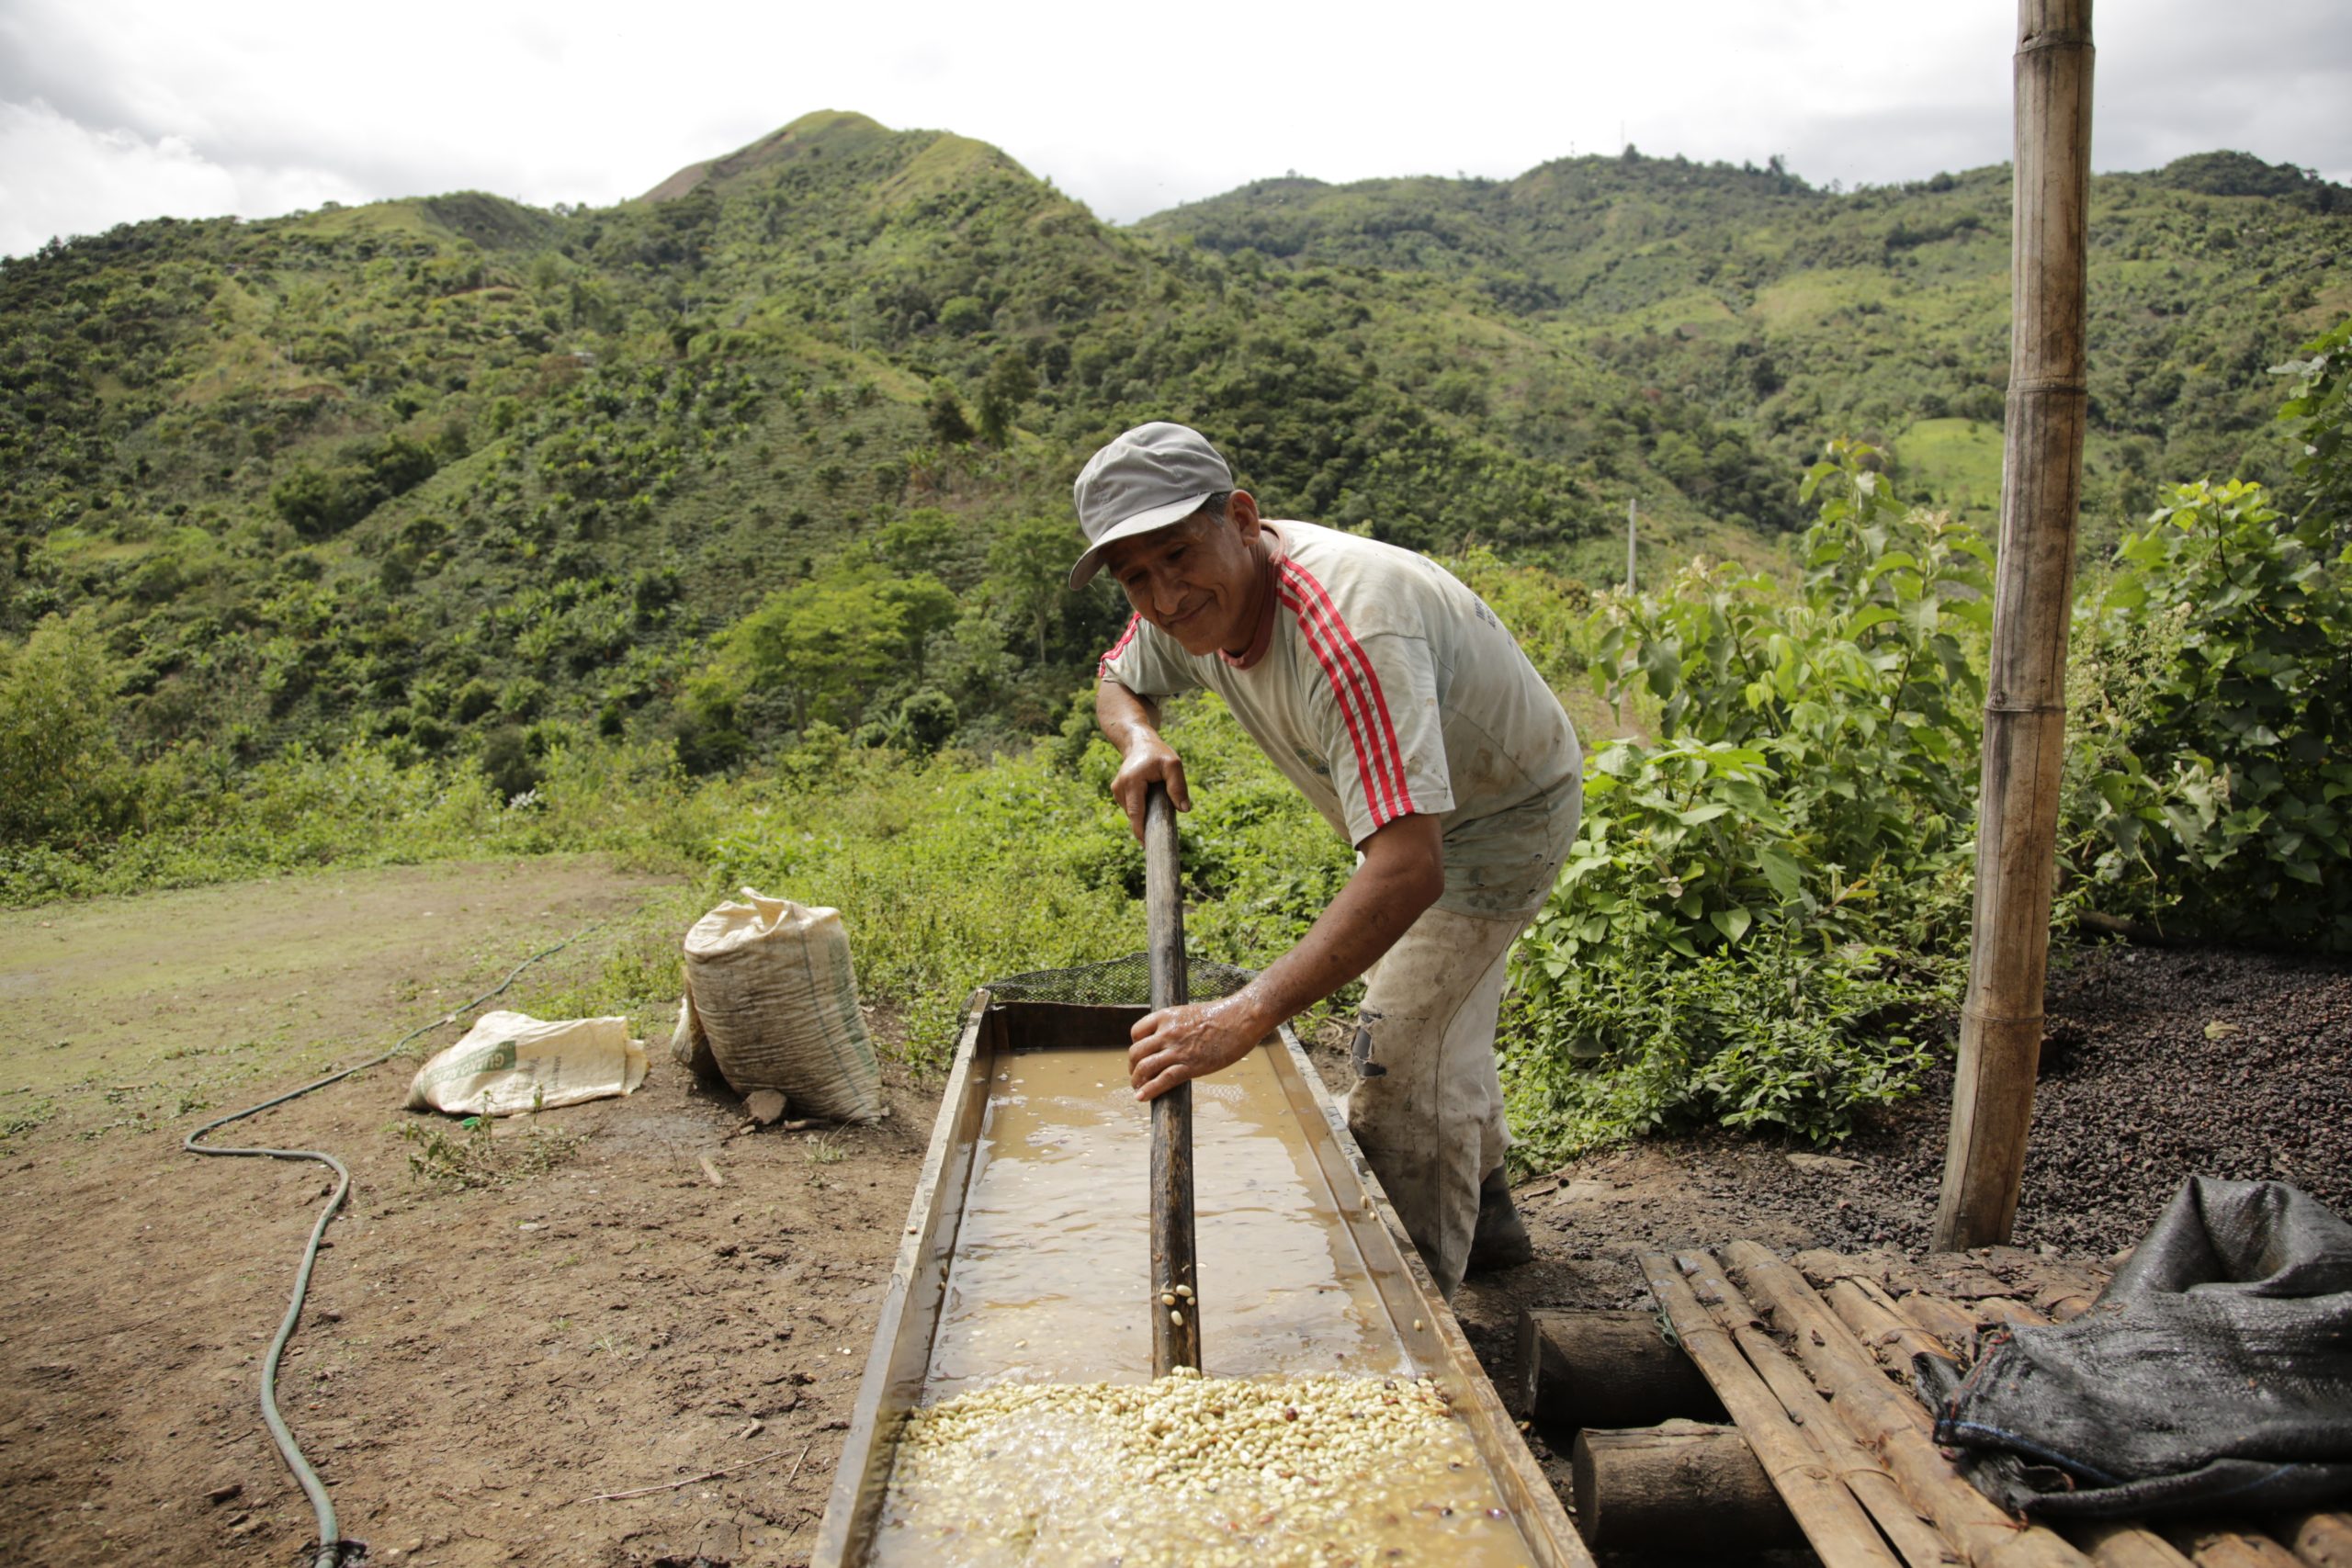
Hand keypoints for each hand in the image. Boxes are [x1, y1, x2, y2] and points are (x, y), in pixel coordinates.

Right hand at [1109, 735, 1189, 841]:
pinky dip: (1142, 808)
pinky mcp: (1118, 793)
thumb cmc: (1158, 753)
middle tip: (1163, 829)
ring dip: (1146, 813)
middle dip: (1148, 824)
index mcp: (1131, 782)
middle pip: (1135, 816)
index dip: (1141, 831)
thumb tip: (1184, 809)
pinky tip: (1150, 799)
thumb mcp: (1173, 765)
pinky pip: (1132, 807)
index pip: (1136, 813)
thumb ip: (1178, 786)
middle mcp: (1120, 788)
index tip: (1149, 846)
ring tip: (1158, 802)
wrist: (1139, 742)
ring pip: (1133, 813)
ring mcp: (1117, 791)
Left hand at [1127, 994, 1268, 1100]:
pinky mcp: (1189, 1066)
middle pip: (1136, 1052)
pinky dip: (1148, 1090)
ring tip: (1138, 1088)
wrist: (1241, 1019)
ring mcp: (1177, 1050)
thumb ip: (1178, 1026)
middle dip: (1133, 1066)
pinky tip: (1141, 1097)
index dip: (1136, 1045)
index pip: (1137, 1032)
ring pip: (1144, 1067)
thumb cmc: (1222, 1016)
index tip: (1141, 1054)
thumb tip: (1174, 1040)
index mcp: (1166, 1016)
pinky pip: (1162, 1080)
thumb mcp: (1191, 1014)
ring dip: (1137, 1080)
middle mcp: (1167, 1032)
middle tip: (1136, 1074)